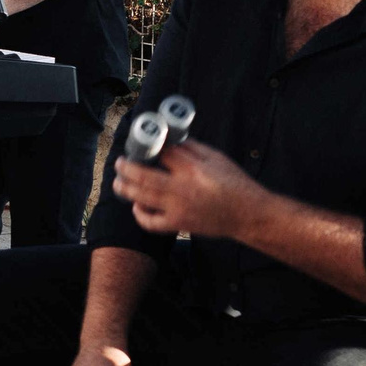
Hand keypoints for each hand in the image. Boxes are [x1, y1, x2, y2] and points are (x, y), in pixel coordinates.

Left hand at [110, 140, 267, 238]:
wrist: (248, 215)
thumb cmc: (235, 184)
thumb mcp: (216, 157)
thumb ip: (191, 148)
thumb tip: (168, 140)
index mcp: (193, 169)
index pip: (162, 154)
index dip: (148, 148)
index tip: (140, 144)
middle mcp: (182, 189)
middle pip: (144, 176)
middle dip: (126, 168)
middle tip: (119, 162)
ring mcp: (178, 209)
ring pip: (142, 198)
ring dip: (125, 188)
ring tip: (118, 181)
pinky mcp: (179, 224)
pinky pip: (152, 222)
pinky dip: (140, 214)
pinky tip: (136, 205)